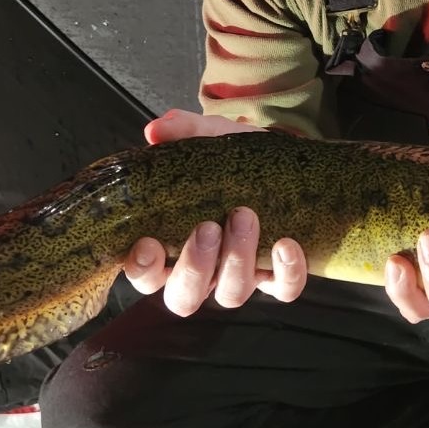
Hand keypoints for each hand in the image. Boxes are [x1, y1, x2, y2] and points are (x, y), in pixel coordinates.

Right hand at [123, 109, 308, 315]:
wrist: (286, 164)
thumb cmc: (235, 162)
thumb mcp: (210, 141)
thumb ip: (183, 132)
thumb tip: (157, 130)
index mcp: (172, 245)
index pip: (145, 275)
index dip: (142, 269)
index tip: (149, 243)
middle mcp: (203, 270)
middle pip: (184, 298)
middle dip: (193, 268)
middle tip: (207, 228)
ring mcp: (240, 277)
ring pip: (231, 294)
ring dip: (237, 259)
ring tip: (245, 216)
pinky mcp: (278, 277)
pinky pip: (283, 290)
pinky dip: (286, 272)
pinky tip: (286, 243)